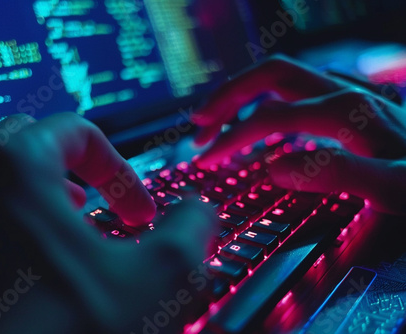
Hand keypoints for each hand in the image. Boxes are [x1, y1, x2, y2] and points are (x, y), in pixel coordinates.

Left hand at [0, 113, 215, 332]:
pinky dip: (11, 230)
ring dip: (40, 198)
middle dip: (73, 170)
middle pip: (29, 143)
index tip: (140, 212)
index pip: (77, 131)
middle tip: (97, 206)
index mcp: (14, 170)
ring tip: (69, 237)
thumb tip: (199, 214)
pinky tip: (34, 272)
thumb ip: (191, 231)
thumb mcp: (154, 282)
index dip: (120, 169)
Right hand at [193, 55, 405, 214]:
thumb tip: (275, 168)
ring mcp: (350, 93)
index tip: (206, 160)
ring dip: (246, 94)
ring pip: (284, 76)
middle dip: (227, 97)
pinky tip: (267, 118)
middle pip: (270, 74)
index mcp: (346, 112)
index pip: (269, 117)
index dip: (232, 137)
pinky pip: (302, 89)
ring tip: (218, 119)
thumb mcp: (394, 189)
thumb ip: (336, 174)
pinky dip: (272, 99)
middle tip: (198, 124)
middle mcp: (345, 93)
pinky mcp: (355, 101)